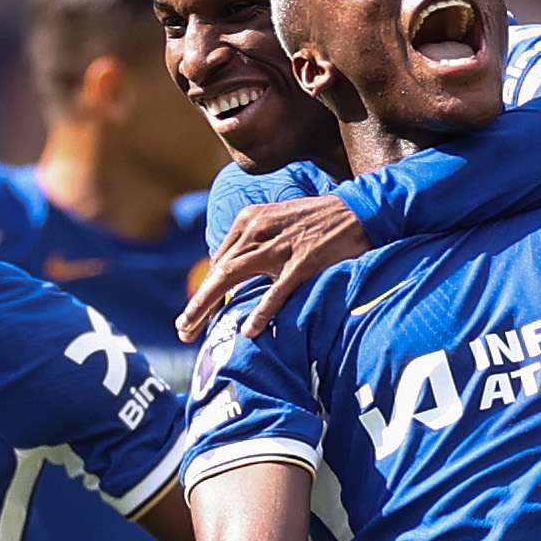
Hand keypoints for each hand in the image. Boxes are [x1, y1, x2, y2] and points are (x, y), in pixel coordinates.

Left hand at [181, 195, 370, 343]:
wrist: (358, 210)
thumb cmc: (317, 221)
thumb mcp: (277, 222)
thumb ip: (253, 242)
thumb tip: (229, 271)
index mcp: (249, 220)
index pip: (219, 261)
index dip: (206, 290)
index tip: (196, 315)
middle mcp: (258, 230)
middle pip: (219, 271)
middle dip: (198, 302)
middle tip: (182, 329)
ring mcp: (280, 246)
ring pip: (234, 277)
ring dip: (210, 305)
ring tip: (194, 330)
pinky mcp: (304, 261)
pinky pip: (277, 291)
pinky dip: (262, 311)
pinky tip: (249, 330)